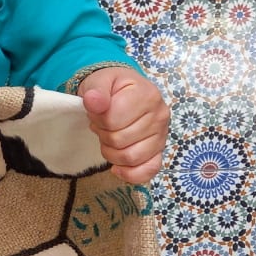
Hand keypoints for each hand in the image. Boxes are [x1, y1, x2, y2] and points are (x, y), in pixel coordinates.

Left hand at [78, 67, 168, 183]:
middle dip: (103, 135)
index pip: (114, 120)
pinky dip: (130, 174)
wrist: (124, 91)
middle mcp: (160, 116)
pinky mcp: (159, 151)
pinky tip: (117, 168)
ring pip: (131, 158)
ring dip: (111, 153)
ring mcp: (162, 135)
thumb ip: (96, 90)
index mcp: (147, 95)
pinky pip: (148, 171)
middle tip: (102, 125)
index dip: (98, 119)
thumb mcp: (100, 81)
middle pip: (120, 140)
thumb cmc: (112, 87)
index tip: (98, 111)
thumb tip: (94, 102)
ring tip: (109, 138)